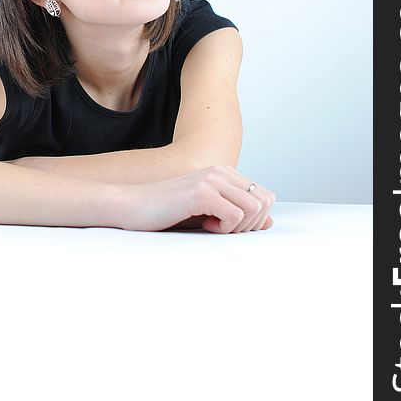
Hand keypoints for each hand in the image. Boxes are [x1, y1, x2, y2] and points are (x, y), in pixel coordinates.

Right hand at [119, 165, 274, 232]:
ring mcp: (211, 180)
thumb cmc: (166, 212)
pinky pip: (235, 216)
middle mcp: (220, 171)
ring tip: (210, 225)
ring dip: (236, 227)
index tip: (229, 225)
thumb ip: (238, 214)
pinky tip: (202, 223)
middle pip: (265, 202)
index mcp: (223, 173)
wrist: (131, 206)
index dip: (255, 218)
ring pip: (254, 209)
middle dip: (249, 224)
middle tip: (221, 228)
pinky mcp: (201, 193)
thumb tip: (269, 223)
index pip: (265, 196)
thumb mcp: (207, 213)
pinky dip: (223, 228)